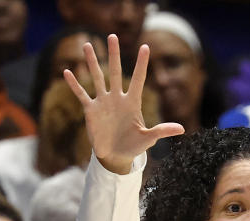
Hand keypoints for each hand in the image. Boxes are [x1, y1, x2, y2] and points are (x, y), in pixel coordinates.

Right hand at [64, 34, 183, 173]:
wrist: (115, 156)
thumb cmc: (134, 146)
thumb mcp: (148, 138)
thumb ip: (162, 130)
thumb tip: (182, 129)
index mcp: (133, 102)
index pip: (138, 79)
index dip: (142, 64)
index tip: (145, 46)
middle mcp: (117, 98)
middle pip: (116, 72)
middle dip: (114, 55)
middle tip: (112, 36)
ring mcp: (103, 102)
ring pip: (97, 78)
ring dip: (92, 62)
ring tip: (87, 44)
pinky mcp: (91, 110)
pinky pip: (81, 94)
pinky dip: (75, 84)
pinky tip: (67, 72)